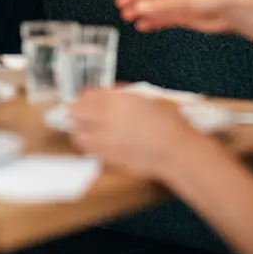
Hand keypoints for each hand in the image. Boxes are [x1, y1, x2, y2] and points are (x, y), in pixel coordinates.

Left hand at [70, 89, 200, 178]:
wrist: (176, 151)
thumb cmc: (168, 122)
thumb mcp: (146, 98)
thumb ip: (123, 95)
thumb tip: (110, 93)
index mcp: (116, 102)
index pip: (86, 97)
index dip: (85, 97)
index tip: (87, 98)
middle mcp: (106, 120)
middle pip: (75, 114)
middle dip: (78, 112)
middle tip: (84, 113)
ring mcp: (105, 142)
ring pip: (78, 135)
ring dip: (81, 130)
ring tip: (89, 130)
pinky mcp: (109, 159)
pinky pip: (90, 151)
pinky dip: (91, 146)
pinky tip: (101, 144)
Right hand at [114, 0, 248, 32]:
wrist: (228, 10)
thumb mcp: (179, 0)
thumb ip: (156, 6)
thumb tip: (137, 8)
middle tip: (121, 3)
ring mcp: (177, 2)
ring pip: (153, 4)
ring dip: (140, 9)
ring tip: (128, 15)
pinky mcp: (182, 15)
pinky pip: (162, 17)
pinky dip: (152, 21)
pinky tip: (144, 25)